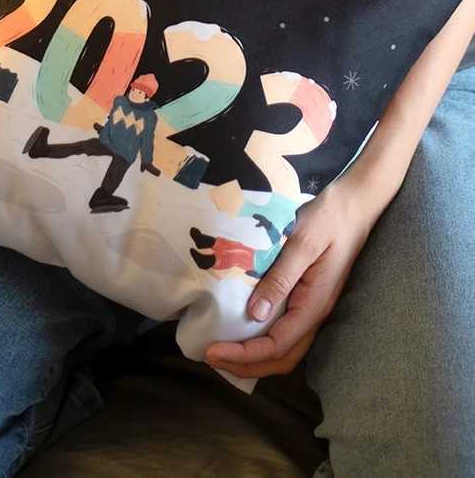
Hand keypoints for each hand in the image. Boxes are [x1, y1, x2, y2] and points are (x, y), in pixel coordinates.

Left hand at [205, 178, 379, 378]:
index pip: (277, 345)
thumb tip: (256, 314)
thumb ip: (281, 278)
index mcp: (314, 304)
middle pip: (282, 357)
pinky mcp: (308, 294)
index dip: (244, 355)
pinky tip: (242, 327)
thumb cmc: (330, 217)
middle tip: (211, 357)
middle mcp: (315, 311)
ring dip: (254, 356)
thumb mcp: (302, 242)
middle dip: (246, 365)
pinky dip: (262, 338)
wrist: (356, 203)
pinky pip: (285, 328)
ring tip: (223, 349)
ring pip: (285, 346)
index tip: (212, 351)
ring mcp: (313, 305)